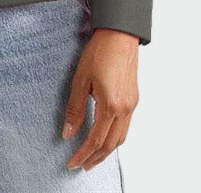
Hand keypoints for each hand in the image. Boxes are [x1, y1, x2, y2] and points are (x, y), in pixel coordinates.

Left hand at [62, 27, 138, 170]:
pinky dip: (114, 137)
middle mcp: (125, 109)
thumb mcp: (81, 79)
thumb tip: (67, 132)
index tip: (72, 162)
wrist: (120, 35)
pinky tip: (104, 135)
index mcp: (111, 106)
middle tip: (81, 165)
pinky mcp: (133, 98)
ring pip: (121, 138)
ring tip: (92, 156)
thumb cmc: (100, 52)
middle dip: (95, 158)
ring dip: (106, 150)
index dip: (82, 154)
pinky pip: (125, 126)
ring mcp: (132, 104)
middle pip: (110, 144)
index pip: (95, 140)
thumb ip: (75, 108)